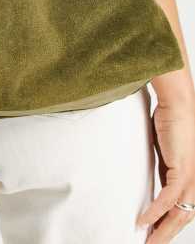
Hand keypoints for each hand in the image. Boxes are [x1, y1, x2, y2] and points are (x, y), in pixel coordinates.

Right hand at [136, 98, 194, 241]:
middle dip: (167, 234)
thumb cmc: (172, 120)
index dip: (171, 225)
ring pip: (178, 214)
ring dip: (161, 231)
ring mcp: (192, 177)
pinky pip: (167, 199)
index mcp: (193, 177)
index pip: (184, 209)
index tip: (156, 234)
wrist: (179, 104)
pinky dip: (155, 212)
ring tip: (148, 242)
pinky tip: (144, 221)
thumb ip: (164, 168)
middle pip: (184, 217)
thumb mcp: (167, 151)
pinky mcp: (183, 171)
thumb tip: (154, 180)